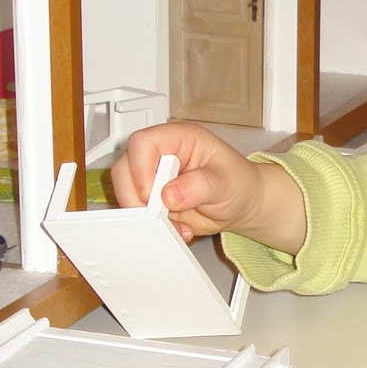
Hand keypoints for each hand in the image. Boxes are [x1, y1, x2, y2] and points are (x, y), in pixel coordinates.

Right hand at [110, 122, 305, 251]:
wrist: (241, 204)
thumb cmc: (238, 183)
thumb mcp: (226, 182)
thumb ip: (200, 186)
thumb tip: (170, 194)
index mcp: (178, 138)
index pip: (143, 143)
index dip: (140, 168)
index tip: (152, 194)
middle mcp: (160, 155)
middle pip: (124, 169)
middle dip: (138, 198)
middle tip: (162, 216)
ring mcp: (152, 178)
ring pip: (126, 193)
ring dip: (145, 216)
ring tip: (177, 226)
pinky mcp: (151, 200)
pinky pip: (137, 213)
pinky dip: (152, 226)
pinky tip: (177, 229)